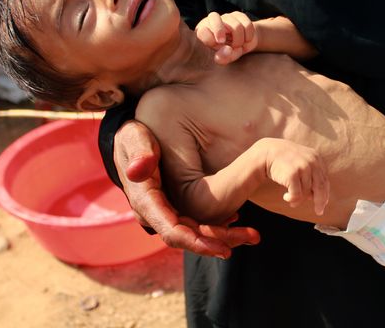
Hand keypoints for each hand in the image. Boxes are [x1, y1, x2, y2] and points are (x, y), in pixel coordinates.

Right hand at [114, 120, 260, 257]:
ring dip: (224, 236)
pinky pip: (198, 223)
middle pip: (189, 238)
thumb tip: (139, 170)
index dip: (197, 242)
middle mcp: (156, 215)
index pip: (172, 231)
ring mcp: (167, 213)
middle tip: (252, 237)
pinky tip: (238, 218)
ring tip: (252, 234)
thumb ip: (138, 153)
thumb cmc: (134, 137)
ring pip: (196, 233)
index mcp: (147, 202)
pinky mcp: (176, 208)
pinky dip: (218, 224)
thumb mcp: (134, 139)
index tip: (223, 247)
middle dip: (219, 242)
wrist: (132, 141)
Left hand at [195, 11, 257, 64]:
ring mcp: (226, 17)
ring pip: (235, 26)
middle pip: (214, 17)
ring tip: (238, 46)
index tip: (218, 45)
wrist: (243, 43)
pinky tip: (246, 40)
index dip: (209, 38)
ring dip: (240, 40)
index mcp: (204, 31)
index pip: (202, 31)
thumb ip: (223, 57)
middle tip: (224, 42)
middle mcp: (213, 21)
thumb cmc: (228, 51)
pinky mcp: (239, 15)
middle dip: (219, 30)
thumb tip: (227, 50)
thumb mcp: (225, 58)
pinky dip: (249, 36)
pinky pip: (247, 24)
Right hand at [260, 138, 329, 214]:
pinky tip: (285, 198)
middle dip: (320, 202)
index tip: (323, 203)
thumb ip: (311, 175)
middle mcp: (312, 162)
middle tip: (318, 211)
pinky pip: (297, 194)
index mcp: (316, 158)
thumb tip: (315, 197)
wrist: (267, 153)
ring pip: (307, 192)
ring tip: (292, 202)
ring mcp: (303, 167)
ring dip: (299, 200)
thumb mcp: (301, 163)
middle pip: (320, 187)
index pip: (324, 180)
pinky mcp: (293, 174)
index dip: (325, 193)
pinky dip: (292, 199)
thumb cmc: (284, 161)